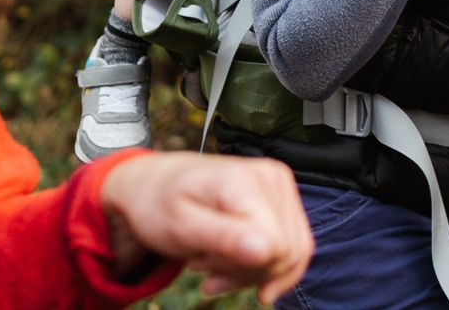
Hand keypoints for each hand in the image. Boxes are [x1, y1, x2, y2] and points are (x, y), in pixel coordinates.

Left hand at [99, 152, 311, 303]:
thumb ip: (223, 238)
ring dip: (252, 272)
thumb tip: (267, 250)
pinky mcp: (282, 195)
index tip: (200, 267)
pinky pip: (292, 244)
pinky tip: (231, 272)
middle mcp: (272, 176)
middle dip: (246, 273)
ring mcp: (280, 183)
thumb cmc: (160, 205)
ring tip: (210, 266)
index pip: (276, 247)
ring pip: (293, 252)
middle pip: (287, 252)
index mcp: (246, 180)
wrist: (156, 184)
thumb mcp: (180, 228)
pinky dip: (264, 265)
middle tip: (200, 267)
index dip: (243, 270)